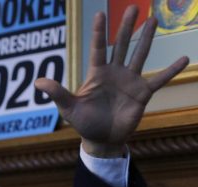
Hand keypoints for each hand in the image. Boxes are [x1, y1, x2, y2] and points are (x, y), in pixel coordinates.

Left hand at [35, 5, 188, 156]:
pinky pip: (159, 79)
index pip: (98, 49)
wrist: (101, 139)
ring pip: (139, 55)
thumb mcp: (68, 108)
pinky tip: (183, 58)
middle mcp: (114, 73)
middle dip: (126, 27)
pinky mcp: (142, 93)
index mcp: (97, 74)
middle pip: (121, 45)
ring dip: (147, 38)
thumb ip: (57, 93)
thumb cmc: (83, 122)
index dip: (100, 32)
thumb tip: (38, 82)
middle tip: (133, 7)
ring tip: (153, 20)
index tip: (101, 14)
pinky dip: (170, 70)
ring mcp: (129, 81)